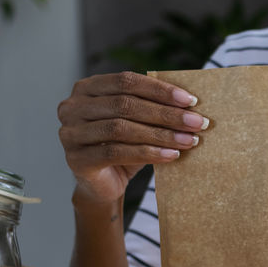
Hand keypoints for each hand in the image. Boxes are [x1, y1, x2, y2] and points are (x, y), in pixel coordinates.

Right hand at [57, 72, 209, 204]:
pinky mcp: (76, 159)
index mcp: (87, 88)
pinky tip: (171, 155)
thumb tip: (190, 102)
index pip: (126, 81)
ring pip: (121, 128)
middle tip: (197, 122)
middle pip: (125, 104)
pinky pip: (116, 152)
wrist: (102, 185)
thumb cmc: (123, 147)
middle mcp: (72, 106)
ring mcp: (70, 132)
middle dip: (166, 114)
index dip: (160, 89)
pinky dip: (148, 153)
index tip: (191, 100)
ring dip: (161, 134)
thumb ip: (151, 107)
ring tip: (189, 140)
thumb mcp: (136, 122)